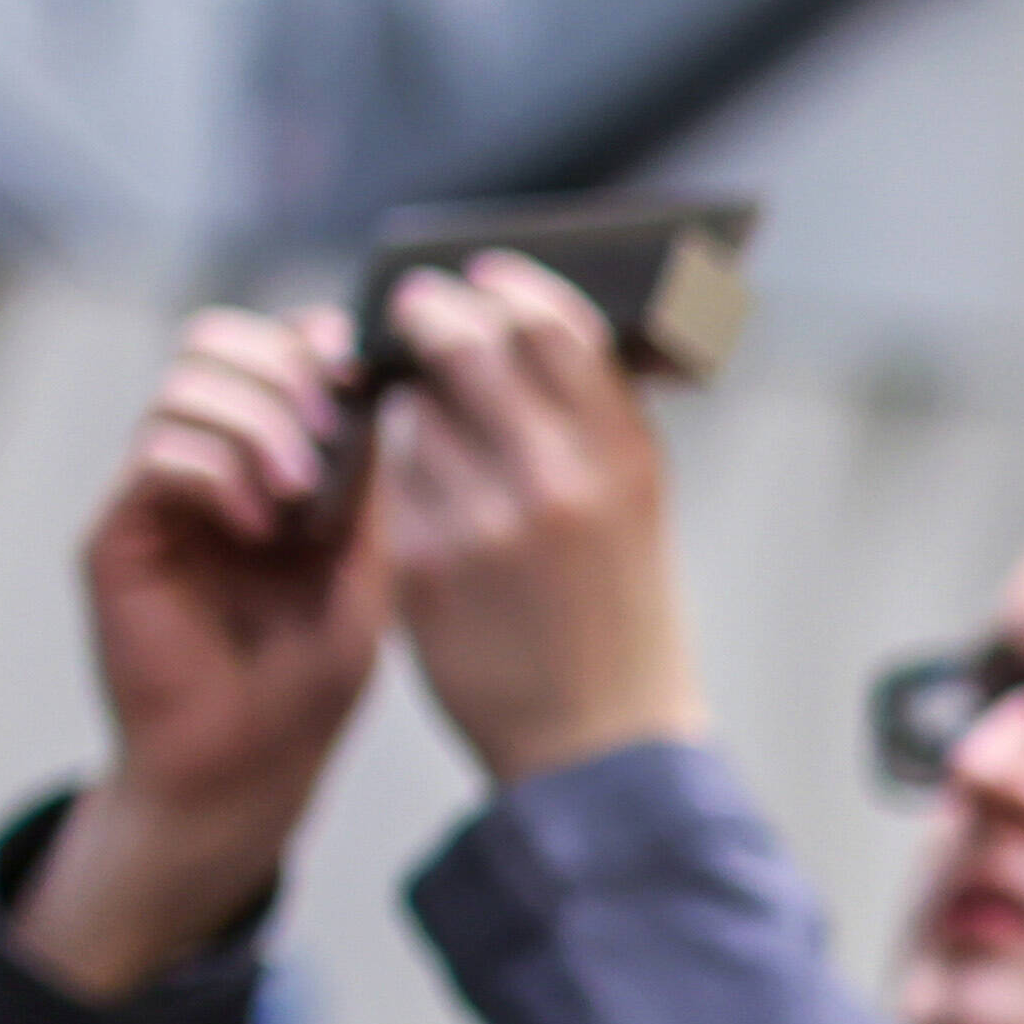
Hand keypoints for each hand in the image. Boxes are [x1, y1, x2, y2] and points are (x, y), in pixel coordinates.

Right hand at [27, 307, 392, 998]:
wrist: (252, 765)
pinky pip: (157, 456)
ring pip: (185, 389)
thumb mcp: (365, 564)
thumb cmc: (308, 680)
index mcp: (263, 462)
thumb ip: (363, 477)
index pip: (264, 350)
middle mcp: (203, 466)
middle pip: (213, 345)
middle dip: (281, 372)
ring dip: (256, 424)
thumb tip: (365, 380)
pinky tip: (257, 527)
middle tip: (325, 438)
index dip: (306, 343)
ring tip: (295, 496)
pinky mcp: (120, 536)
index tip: (356, 373)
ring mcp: (157, 498)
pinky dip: (216, 472)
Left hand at [368, 258, 707, 789]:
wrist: (601, 748)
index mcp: (624, 460)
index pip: (555, 324)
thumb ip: (593, 424)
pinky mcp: (425, 563)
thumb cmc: (620, 622)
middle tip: (412, 305)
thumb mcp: (636, 512)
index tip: (483, 275)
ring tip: (414, 399)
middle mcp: (557, 480)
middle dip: (431, 311)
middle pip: (469, 341)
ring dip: (405, 389)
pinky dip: (388, 460)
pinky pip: (389, 476)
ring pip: (414, 406)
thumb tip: (532, 325)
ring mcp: (485, 521)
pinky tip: (400, 475)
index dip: (510, 286)